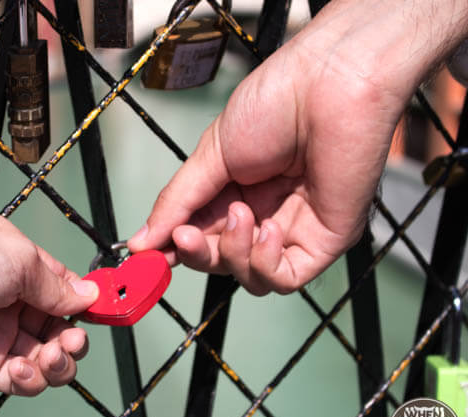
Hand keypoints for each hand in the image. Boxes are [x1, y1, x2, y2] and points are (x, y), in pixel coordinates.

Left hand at [0, 203, 98, 395]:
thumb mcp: (20, 259)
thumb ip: (56, 285)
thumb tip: (88, 296)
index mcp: (24, 271)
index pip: (66, 295)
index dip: (87, 307)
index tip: (107, 314)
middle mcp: (11, 304)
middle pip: (59, 331)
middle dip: (74, 340)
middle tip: (72, 340)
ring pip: (43, 359)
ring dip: (57, 363)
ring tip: (51, 355)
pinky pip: (16, 379)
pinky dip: (30, 379)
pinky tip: (25, 366)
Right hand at [129, 2, 420, 294]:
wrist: (327, 86)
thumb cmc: (274, 104)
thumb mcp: (210, 156)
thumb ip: (177, 203)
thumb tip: (140, 242)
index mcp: (232, 191)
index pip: (197, 236)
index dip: (173, 248)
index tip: (146, 253)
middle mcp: (261, 214)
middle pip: (219, 261)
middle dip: (197, 253)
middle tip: (184, 235)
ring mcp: (293, 230)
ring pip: (250, 277)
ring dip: (234, 252)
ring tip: (241, 211)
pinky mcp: (324, 241)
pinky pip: (285, 278)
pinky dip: (266, 263)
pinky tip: (268, 229)